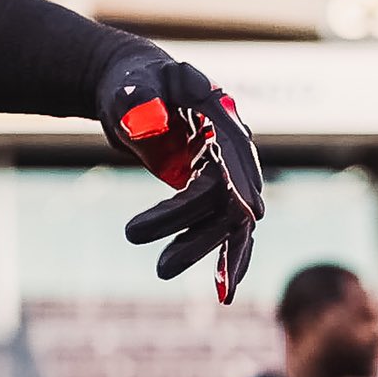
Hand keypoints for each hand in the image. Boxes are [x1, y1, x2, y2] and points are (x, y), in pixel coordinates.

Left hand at [108, 46, 263, 301]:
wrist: (134, 91)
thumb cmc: (132, 83)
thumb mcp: (130, 86)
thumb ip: (136, 100)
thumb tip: (146, 124)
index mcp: (218, 112)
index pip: (236, 151)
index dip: (242, 181)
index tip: (248, 214)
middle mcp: (232, 145)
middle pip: (228, 194)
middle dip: (199, 230)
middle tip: (159, 263)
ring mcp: (226, 170)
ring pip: (226, 218)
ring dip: (201, 248)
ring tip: (161, 270)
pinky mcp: (213, 191)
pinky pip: (224, 227)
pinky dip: (226, 257)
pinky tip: (224, 293)